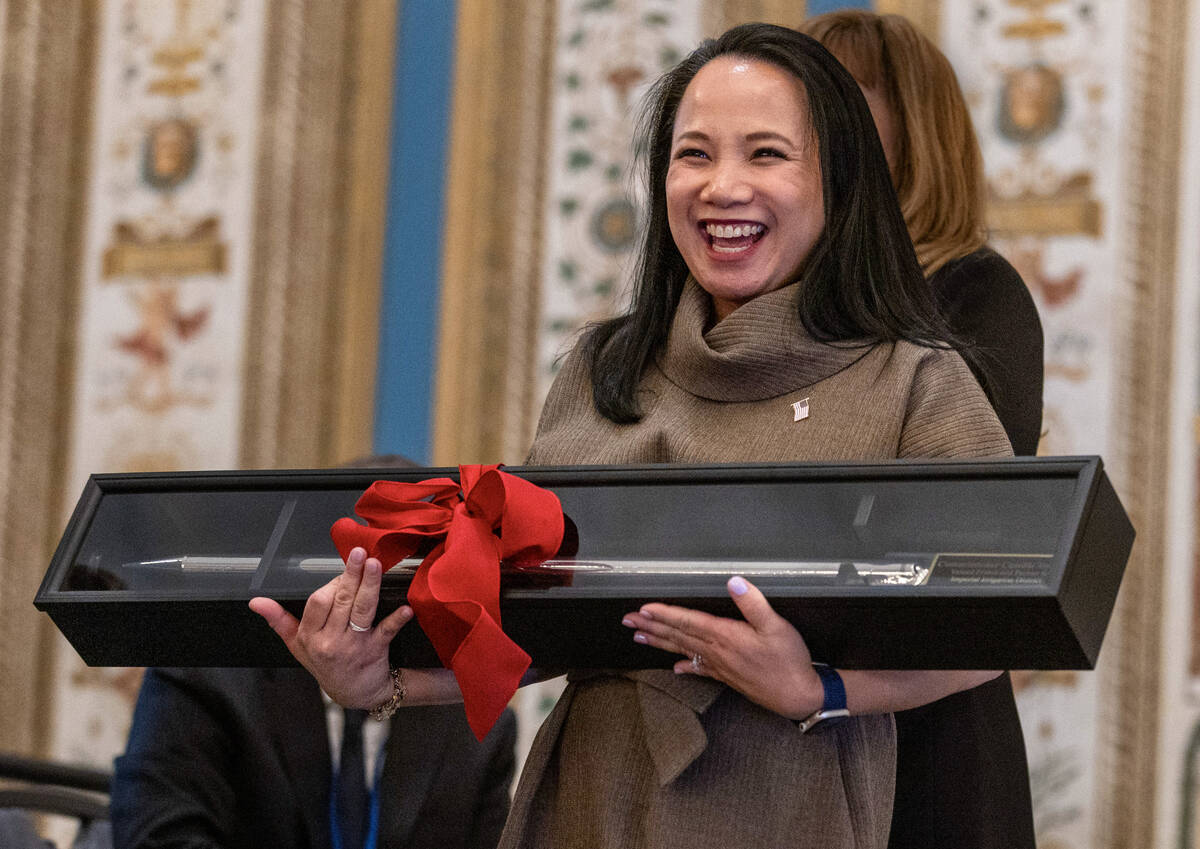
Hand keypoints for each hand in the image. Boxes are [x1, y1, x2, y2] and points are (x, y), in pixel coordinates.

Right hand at [250, 547, 457, 707]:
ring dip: (370, 586)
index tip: (343, 570)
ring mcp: (354, 646)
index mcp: (310, 636)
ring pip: (362, 610)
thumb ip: (278, 621)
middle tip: (360, 552)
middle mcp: (331, 641)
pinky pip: (387, 631)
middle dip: (351, 575)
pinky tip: (405, 607)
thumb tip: (255, 602)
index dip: (330, 584)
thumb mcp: (297, 646)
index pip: (317, 603)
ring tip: (376, 565)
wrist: (355, 694)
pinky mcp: (376, 651)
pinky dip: (396, 619)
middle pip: (341, 601)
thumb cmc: (325, 664)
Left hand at [622, 575, 823, 718]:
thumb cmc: (789, 660)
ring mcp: (720, 666)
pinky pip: (699, 669)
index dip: (664, 614)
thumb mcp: (777, 627)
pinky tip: (674, 668)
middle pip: (678, 636)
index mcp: (725, 636)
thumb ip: (753, 604)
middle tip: (627, 621)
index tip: (642, 608)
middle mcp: (717, 651)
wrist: (799, 697)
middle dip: (651, 627)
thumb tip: (734, 581)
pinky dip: (685, 666)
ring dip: (659, 643)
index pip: (688, 621)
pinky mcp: (727, 677)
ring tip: (638, 637)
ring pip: (683, 650)